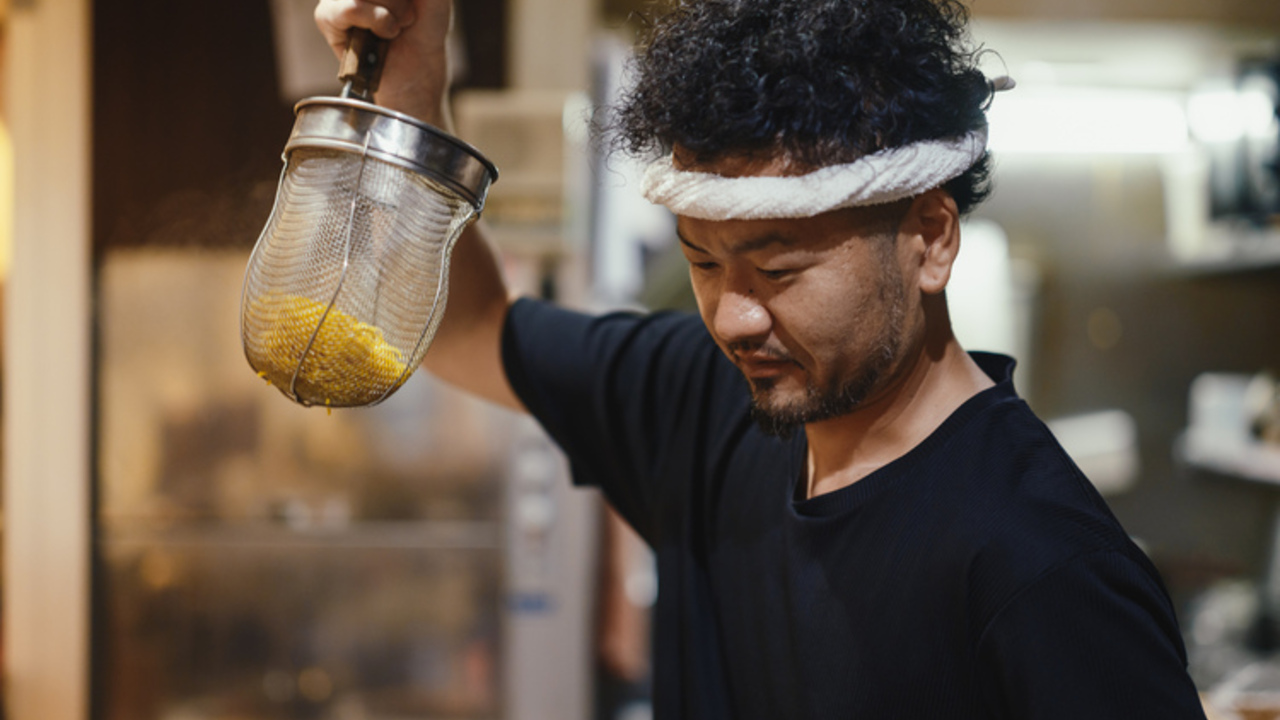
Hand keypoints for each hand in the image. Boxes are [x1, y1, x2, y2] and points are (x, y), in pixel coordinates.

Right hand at [314, 0, 454, 128]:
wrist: (417, 73)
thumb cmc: (425, 33)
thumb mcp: (435, 0)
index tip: (407, 8)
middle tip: (408, 14)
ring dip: (392, 8)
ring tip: (398, 25)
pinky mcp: (328, 17)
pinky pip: (348, 7)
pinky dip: (375, 19)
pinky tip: (386, 32)